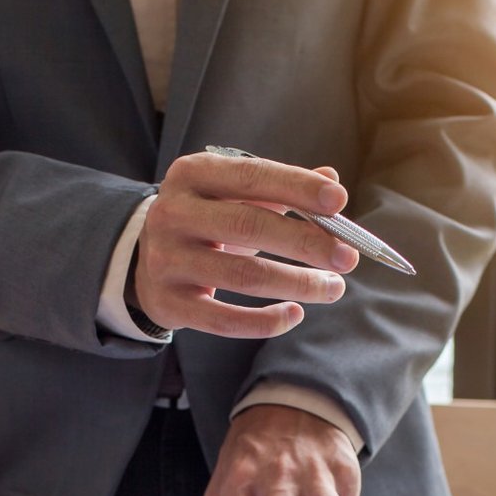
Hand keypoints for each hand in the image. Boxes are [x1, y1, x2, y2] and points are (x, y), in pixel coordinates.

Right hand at [131, 151, 358, 338]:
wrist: (146, 258)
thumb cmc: (206, 220)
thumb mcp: (232, 194)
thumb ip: (279, 187)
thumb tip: (331, 177)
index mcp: (192, 174)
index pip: (251, 176)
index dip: (297, 187)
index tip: (339, 201)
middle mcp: (173, 213)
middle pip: (249, 226)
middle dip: (306, 242)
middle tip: (348, 257)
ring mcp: (167, 260)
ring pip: (243, 276)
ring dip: (297, 284)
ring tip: (333, 288)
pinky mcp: (169, 302)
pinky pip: (224, 320)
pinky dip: (265, 321)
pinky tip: (294, 315)